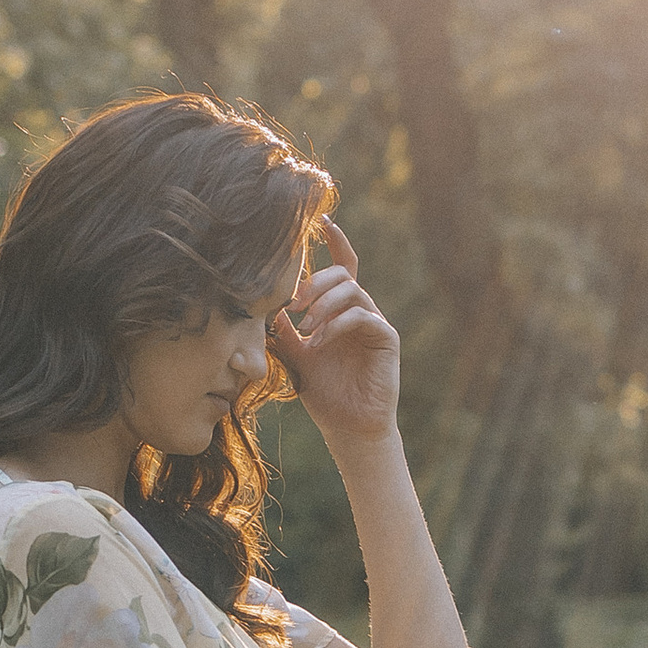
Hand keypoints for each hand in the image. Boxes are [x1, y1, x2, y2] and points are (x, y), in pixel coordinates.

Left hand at [272, 219, 399, 446]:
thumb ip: (284, 328)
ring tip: (305, 327)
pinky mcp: (386, 339)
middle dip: (315, 281)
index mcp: (341, 310)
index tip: (321, 220)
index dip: (334, 241)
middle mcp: (361, 311)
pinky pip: (362, 317)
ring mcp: (375, 323)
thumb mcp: (295, 355)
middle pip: (342, 274)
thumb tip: (261, 303)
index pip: (341, 266)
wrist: (348, 427)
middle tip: (292, 301)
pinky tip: (319, 342)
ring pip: (352, 291)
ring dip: (323, 304)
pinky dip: (337, 325)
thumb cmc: (324, 393)